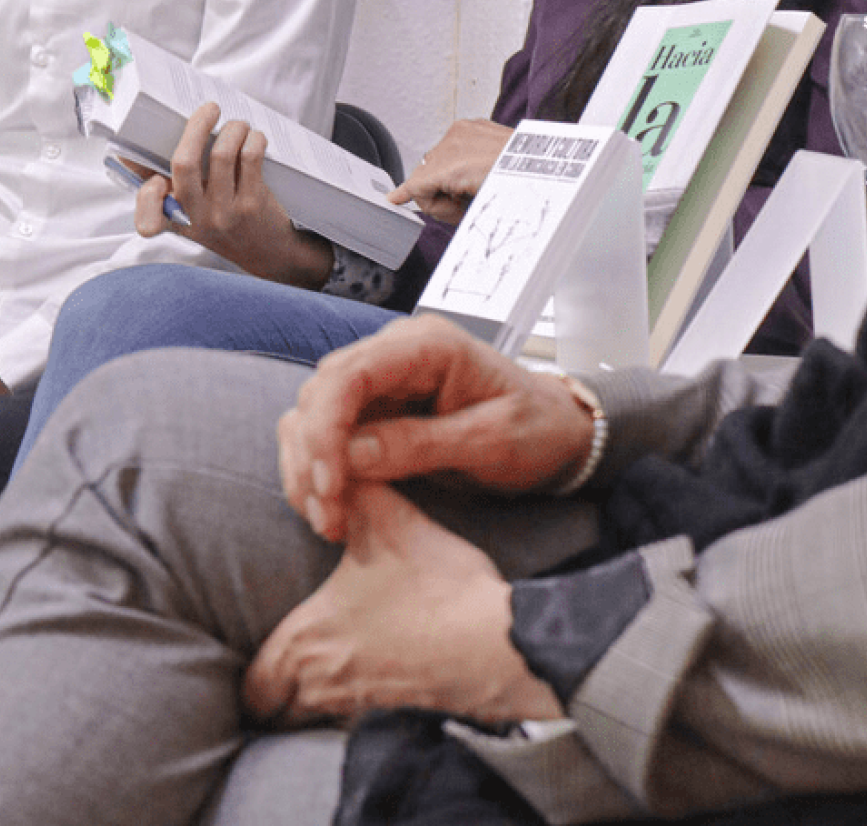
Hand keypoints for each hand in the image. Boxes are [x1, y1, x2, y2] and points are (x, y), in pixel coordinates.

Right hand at [134, 102, 332, 289]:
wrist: (268, 253)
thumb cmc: (225, 223)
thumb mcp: (193, 215)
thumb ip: (168, 188)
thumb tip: (132, 155)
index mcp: (175, 220)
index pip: (147, 215)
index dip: (145, 195)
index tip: (156, 179)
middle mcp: (197, 219)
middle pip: (184, 163)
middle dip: (196, 126)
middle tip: (209, 109)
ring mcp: (226, 213)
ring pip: (222, 154)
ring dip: (233, 128)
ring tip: (238, 125)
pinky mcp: (253, 204)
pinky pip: (250, 158)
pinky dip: (253, 139)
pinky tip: (254, 138)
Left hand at [243, 481, 562, 727]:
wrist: (496, 644)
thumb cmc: (435, 586)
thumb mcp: (391, 521)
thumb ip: (357, 489)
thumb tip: (342, 457)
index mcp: (306, 640)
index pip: (252, 687)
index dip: (250, 674)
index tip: (260, 654)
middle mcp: (323, 685)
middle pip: (276, 713)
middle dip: (277, 697)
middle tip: (288, 671)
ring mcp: (358, 709)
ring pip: (313, 719)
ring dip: (314, 701)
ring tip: (331, 669)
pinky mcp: (394, 719)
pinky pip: (354, 724)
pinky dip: (354, 708)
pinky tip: (376, 676)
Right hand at [277, 314, 594, 543]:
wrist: (558, 434)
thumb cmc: (536, 430)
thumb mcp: (490, 442)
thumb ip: (421, 444)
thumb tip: (350, 455)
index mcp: (427, 345)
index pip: (350, 373)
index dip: (326, 428)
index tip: (329, 486)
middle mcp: (394, 352)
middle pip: (321, 392)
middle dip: (313, 456)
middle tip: (329, 518)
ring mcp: (383, 379)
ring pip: (313, 413)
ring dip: (308, 468)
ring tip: (328, 521)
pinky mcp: (376, 409)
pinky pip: (328, 433)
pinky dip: (318, 470)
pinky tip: (331, 508)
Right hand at [388, 118, 511, 223]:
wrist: (545, 164)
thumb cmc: (518, 185)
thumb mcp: (475, 206)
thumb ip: (442, 206)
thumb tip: (419, 202)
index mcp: (454, 164)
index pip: (417, 185)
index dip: (411, 198)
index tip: (395, 200)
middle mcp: (455, 142)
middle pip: (426, 173)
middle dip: (440, 193)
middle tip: (463, 205)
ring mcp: (464, 130)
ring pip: (438, 159)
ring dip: (450, 176)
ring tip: (474, 187)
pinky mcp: (474, 124)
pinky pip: (452, 144)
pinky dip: (457, 159)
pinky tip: (470, 172)